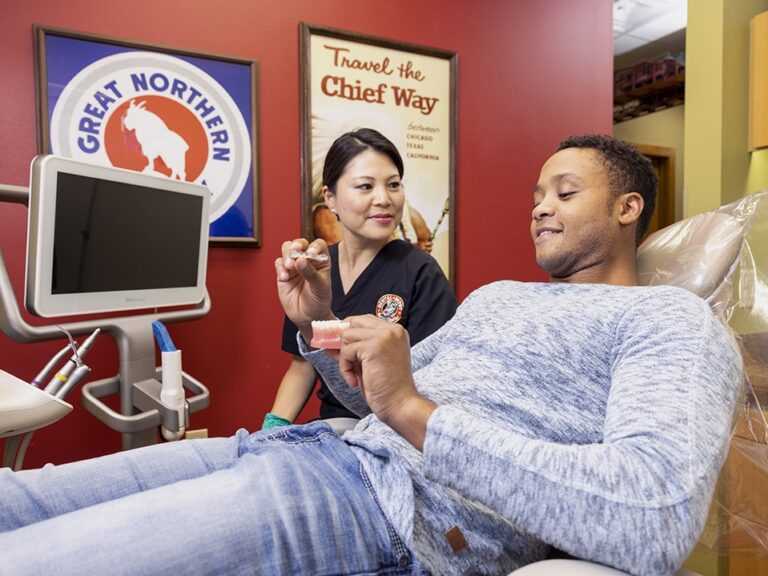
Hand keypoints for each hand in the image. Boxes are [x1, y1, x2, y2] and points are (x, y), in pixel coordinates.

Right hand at [275, 239, 333, 339]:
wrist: (308, 317)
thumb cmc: (319, 302)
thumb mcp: (320, 289)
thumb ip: (311, 274)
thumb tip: (300, 260)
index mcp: (322, 261)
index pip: (319, 245)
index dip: (314, 245)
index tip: (311, 253)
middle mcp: (308, 260)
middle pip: (300, 243)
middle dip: (296, 245)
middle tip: (295, 252)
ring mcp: (294, 266)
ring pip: (287, 249)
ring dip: (287, 254)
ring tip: (289, 266)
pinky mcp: (283, 273)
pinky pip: (278, 263)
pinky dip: (280, 268)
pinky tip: (285, 278)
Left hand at [337, 315, 435, 449]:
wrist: (400, 404)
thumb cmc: (386, 387)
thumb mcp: (370, 362)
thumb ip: (356, 348)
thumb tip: (331, 342)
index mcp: (395, 331)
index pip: (364, 320)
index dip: (350, 333)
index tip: (343, 349)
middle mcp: (392, 329)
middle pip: (353, 322)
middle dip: (344, 341)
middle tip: (344, 360)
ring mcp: (384, 336)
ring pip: (347, 336)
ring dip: (345, 358)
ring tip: (354, 374)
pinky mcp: (374, 347)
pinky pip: (346, 351)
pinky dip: (345, 368)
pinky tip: (353, 381)